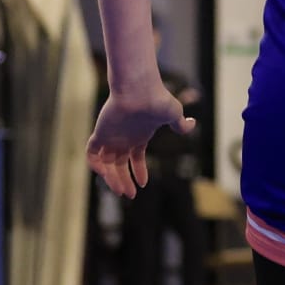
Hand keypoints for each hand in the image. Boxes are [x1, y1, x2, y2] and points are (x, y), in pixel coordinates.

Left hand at [86, 80, 194, 198]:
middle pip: (119, 166)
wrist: (139, 89)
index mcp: (139, 136)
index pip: (135, 158)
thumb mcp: (174, 114)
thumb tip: (192, 125)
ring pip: (106, 164)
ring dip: (112, 179)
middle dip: (124, 181)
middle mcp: (124, 138)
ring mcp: (111, 137)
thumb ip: (180, 124)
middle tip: (129, 195)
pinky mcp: (100, 133)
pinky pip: (92, 154)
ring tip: (121, 191)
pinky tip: (105, 174)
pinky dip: (95, 165)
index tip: (143, 185)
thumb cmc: (157, 100)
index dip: (139, 172)